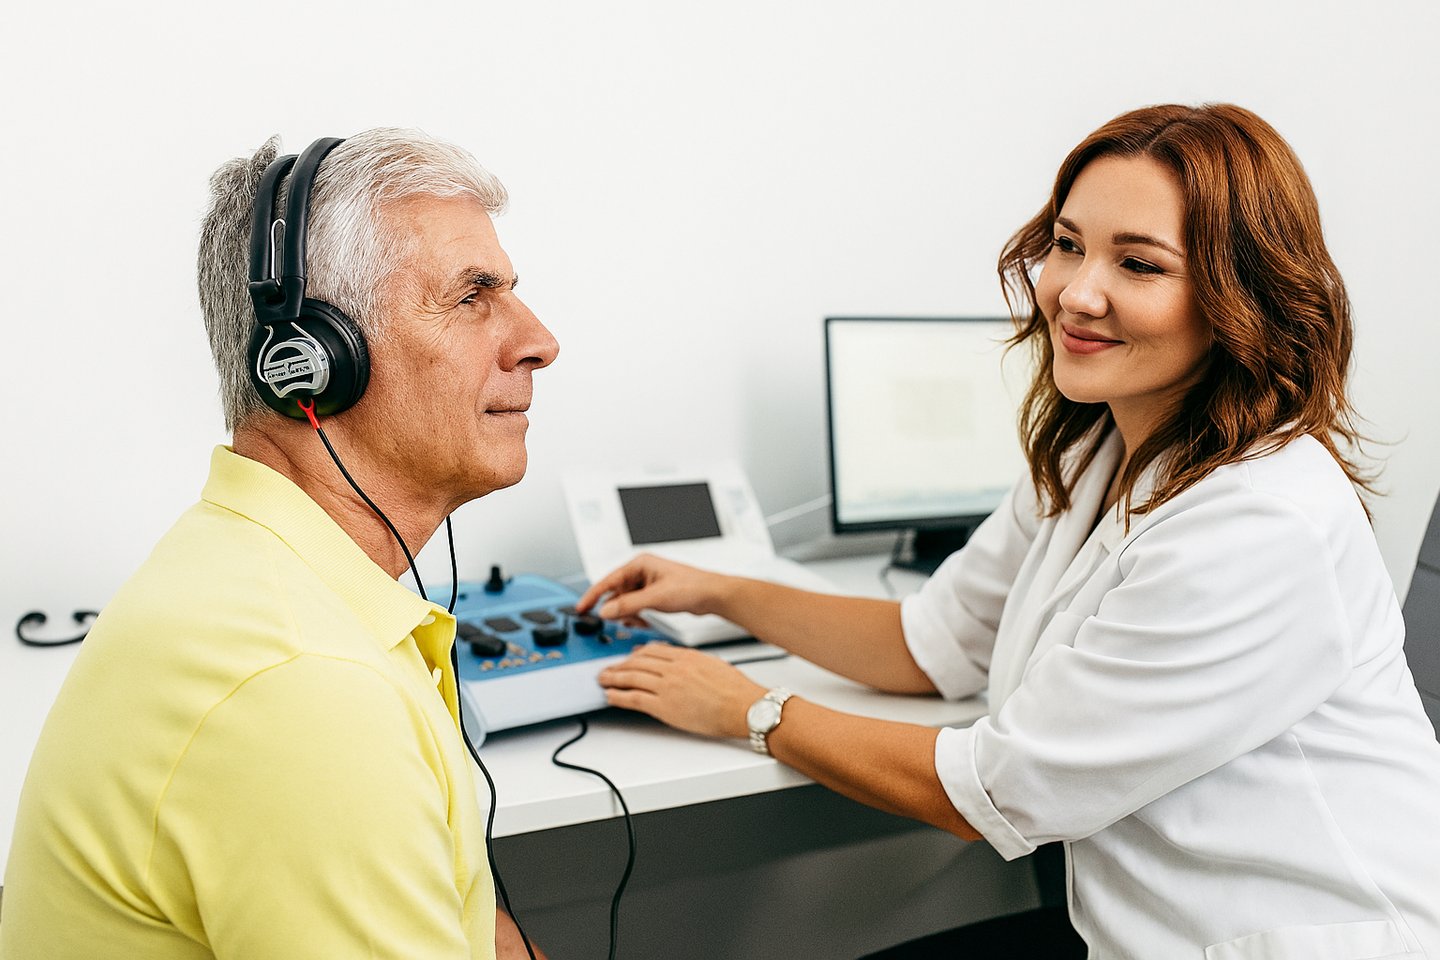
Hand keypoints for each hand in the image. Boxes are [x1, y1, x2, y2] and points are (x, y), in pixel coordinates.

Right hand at [576, 554, 730, 625]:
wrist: (713, 595)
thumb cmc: (692, 587)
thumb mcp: (655, 598)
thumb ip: (628, 605)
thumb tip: (605, 611)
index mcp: (640, 564)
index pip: (608, 580)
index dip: (593, 595)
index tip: (581, 607)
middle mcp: (642, 571)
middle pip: (617, 592)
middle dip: (617, 608)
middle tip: (617, 620)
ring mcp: (648, 583)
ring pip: (626, 601)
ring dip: (628, 613)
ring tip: (637, 620)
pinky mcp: (655, 594)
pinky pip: (637, 605)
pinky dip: (637, 615)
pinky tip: (643, 620)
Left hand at [597, 643, 767, 739]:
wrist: (743, 706)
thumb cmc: (735, 690)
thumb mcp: (712, 665)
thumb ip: (693, 662)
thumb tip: (682, 662)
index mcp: (686, 656)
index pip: (653, 651)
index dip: (636, 654)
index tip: (629, 657)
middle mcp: (673, 668)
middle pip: (638, 662)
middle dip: (620, 665)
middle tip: (609, 669)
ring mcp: (667, 686)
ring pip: (631, 677)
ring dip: (613, 678)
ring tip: (603, 680)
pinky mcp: (664, 706)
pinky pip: (634, 698)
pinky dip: (619, 696)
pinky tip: (611, 696)